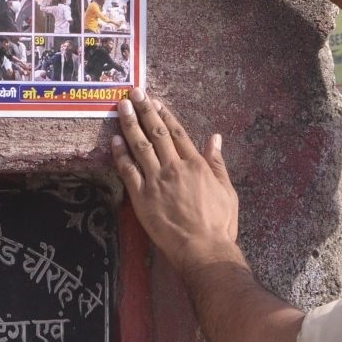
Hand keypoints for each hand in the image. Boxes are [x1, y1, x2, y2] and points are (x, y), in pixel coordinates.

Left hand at [112, 89, 238, 273]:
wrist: (203, 249)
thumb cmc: (220, 223)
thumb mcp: (227, 190)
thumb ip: (218, 163)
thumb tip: (215, 138)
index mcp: (196, 164)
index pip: (177, 133)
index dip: (165, 115)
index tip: (155, 101)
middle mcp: (174, 167)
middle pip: (157, 133)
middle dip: (144, 111)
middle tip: (134, 93)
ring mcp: (156, 182)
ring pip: (140, 146)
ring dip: (130, 125)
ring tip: (122, 107)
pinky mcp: (142, 198)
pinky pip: (128, 171)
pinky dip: (121, 154)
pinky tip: (115, 140)